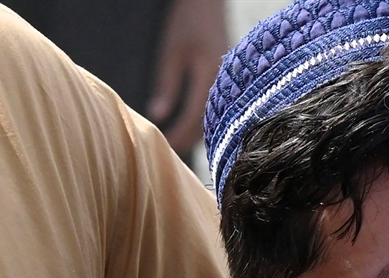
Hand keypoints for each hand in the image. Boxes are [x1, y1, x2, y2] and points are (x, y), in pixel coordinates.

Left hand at [148, 0, 228, 153]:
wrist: (210, 2)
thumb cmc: (187, 22)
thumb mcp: (171, 53)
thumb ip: (166, 86)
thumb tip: (156, 116)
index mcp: (210, 78)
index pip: (193, 118)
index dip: (179, 135)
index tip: (165, 146)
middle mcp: (225, 85)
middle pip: (209, 123)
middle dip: (190, 140)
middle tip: (172, 152)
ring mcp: (232, 83)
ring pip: (216, 117)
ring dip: (199, 131)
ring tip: (182, 141)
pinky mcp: (232, 80)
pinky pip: (221, 106)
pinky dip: (207, 118)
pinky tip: (196, 123)